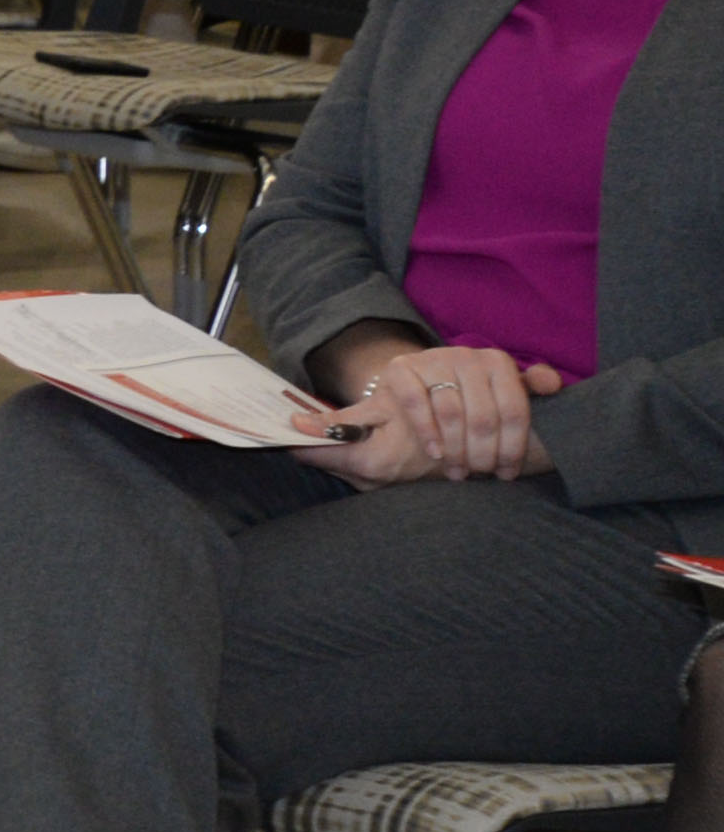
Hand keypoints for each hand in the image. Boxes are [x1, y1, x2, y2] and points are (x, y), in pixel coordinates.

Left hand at [308, 333, 566, 485]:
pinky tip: (540, 416)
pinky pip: (531, 379)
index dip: (427, 431)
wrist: (445, 404)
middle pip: (457, 406)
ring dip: (500, 444)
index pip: (412, 396)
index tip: (437, 459)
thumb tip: (291, 432)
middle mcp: (441, 358)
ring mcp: (477, 360)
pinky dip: (538, 394)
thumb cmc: (404, 428)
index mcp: (401, 372)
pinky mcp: (509, 367)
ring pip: (497, 406)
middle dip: (465, 448)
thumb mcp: (369, 430)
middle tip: (466, 474)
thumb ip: (334, 437)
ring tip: (495, 471)